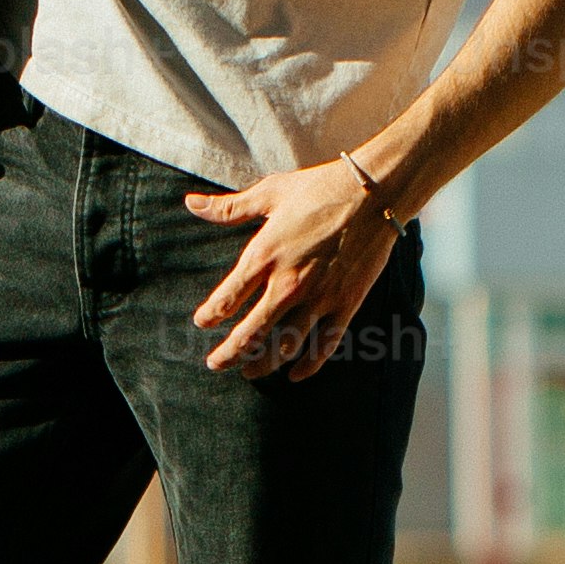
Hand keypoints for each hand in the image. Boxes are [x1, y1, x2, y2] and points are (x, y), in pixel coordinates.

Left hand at [180, 161, 401, 379]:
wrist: (373, 192)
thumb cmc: (319, 188)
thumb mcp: (269, 193)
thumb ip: (228, 208)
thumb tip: (190, 204)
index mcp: (264, 255)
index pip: (227, 299)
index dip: (210, 316)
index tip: (202, 322)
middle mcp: (288, 283)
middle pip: (251, 332)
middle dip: (229, 353)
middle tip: (215, 363)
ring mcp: (319, 297)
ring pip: (285, 346)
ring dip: (263, 364)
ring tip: (249, 372)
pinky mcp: (346, 303)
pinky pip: (325, 345)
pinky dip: (309, 365)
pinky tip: (295, 375)